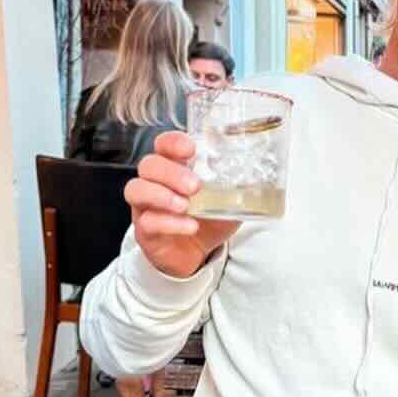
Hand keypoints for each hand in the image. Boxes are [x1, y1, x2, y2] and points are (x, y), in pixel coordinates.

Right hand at [125, 131, 240, 278]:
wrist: (195, 254)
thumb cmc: (208, 220)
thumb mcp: (228, 201)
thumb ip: (238, 188)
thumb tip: (261, 176)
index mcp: (174, 167)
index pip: (164, 144)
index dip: (172, 142)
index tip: (190, 149)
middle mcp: (154, 182)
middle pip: (149, 165)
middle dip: (171, 172)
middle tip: (195, 186)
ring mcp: (145, 205)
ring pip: (137, 189)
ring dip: (162, 195)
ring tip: (186, 205)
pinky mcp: (145, 229)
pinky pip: (147, 221)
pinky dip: (169, 223)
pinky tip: (189, 226)